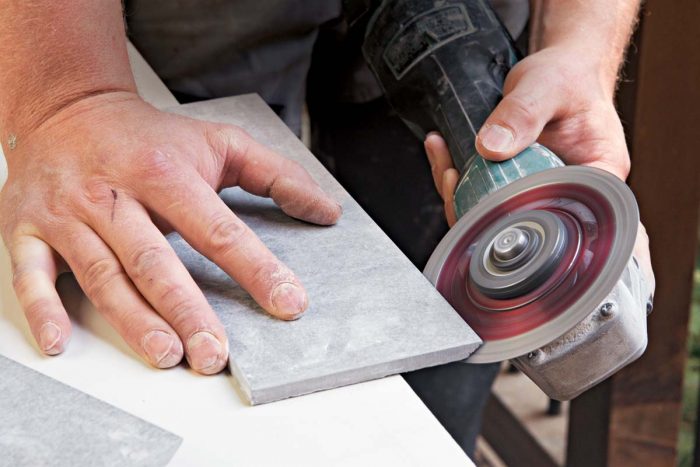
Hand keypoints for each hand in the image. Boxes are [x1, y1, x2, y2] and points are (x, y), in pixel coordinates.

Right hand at [0, 92, 341, 373]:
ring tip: (167, 355)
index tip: (287, 303)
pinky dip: (44, 310)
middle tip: (215, 353)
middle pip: (156, 261)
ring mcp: (71, 215)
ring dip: (134, 320)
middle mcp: (117, 196)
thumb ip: (277, 175)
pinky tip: (61, 343)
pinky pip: (32, 274)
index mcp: (166, 173)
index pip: (219, 230)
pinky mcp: (30, 229)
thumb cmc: (150, 137)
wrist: (70, 109)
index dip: (256, 269)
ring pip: (104, 275)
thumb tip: (326, 209)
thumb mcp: (220, 142)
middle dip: (187, 310)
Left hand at [424, 46, 653, 287]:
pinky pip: (483, 193)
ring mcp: (539, 191)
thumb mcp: (546, 86)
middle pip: (524, 222)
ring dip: (461, 194)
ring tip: (444, 162)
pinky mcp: (514, 184)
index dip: (523, 222)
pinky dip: (458, 177)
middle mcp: (570, 192)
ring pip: (497, 212)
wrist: (559, 68)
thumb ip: (522, 114)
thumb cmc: (568, 75)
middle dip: (479, 210)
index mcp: (597, 177)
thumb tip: (490, 148)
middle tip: (452, 179)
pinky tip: (441, 150)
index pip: (567, 219)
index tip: (486, 204)